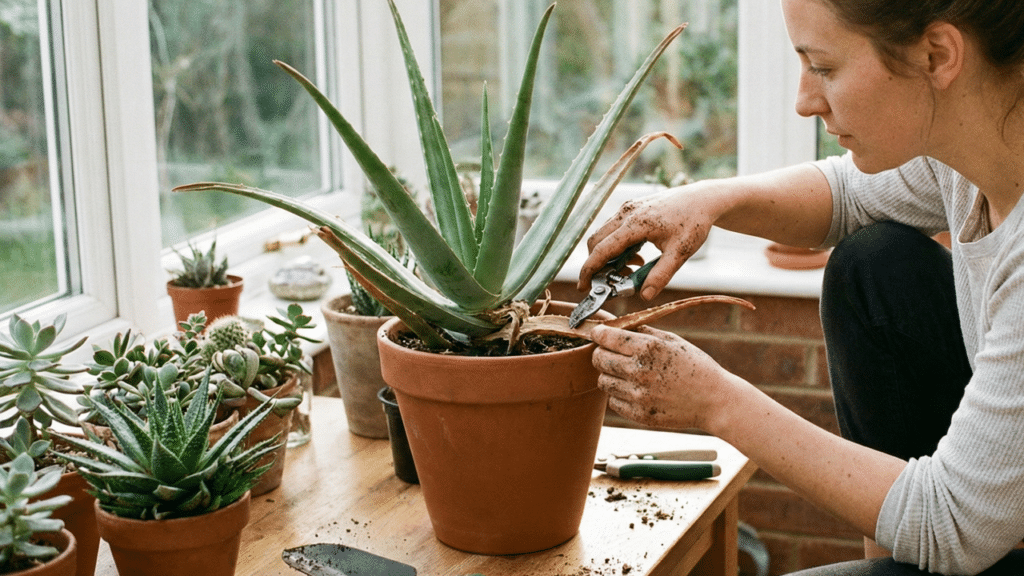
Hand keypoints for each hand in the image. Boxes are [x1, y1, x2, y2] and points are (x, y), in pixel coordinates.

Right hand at [578, 184, 716, 299]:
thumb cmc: (694, 222)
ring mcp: (627, 209)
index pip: (603, 249)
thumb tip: (644, 296)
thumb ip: (661, 275)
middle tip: (609, 282)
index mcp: (636, 223)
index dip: (590, 270)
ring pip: (604, 235)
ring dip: (609, 256)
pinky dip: (617, 247)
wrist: (702, 199)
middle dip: (597, 264)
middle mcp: (626, 213)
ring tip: (631, 270)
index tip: (583, 287)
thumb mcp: (680, 252)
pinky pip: (614, 230)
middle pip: (596, 241)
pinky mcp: (631, 209)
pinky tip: (637, 257)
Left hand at [590, 324, 732, 431]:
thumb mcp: (673, 340)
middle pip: (598, 359)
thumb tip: (618, 326)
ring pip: (603, 381)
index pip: (606, 337)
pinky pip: (613, 401)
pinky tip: (635, 390)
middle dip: (601, 354)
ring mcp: (638, 395)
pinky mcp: (639, 414)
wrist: (715, 400)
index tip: (598, 334)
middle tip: (611, 354)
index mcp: (647, 348)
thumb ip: (644, 332)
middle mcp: (639, 370)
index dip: (599, 334)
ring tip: (627, 374)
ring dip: (610, 376)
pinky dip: (619, 395)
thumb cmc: (696, 366)